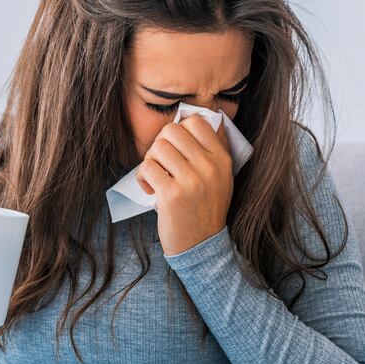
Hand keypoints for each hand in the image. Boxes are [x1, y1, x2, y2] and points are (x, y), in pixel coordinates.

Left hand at [135, 115, 232, 256]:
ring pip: (157, 147)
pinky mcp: (172, 195)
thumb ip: (212, 150)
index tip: (176, 148)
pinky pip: (147, 167)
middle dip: (160, 145)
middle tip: (162, 164)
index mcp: (222, 159)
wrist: (202, 245)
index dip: (179, 131)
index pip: (196, 122)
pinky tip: (151, 189)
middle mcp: (209, 167)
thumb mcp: (221, 178)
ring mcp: (191, 181)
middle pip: (171, 130)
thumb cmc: (205, 208)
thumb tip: (198, 118)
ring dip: (150, 161)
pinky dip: (142, 178)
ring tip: (156, 177)